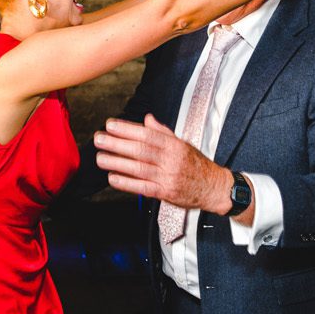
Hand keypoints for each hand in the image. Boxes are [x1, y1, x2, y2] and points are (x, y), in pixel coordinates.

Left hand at [93, 115, 234, 215]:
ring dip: (117, 163)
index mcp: (174, 145)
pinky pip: (144, 188)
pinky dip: (127, 183)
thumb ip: (162, 132)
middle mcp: (171, 160)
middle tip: (99, 139)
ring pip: (139, 169)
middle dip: (117, 144)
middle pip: (140, 150)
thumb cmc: (197, 164)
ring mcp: (168, 177)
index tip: (110, 125)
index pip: (147, 135)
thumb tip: (146, 119)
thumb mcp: (182, 143)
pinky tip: (113, 178)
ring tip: (100, 158)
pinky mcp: (167, 193)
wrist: (215, 188)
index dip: (127, 129)